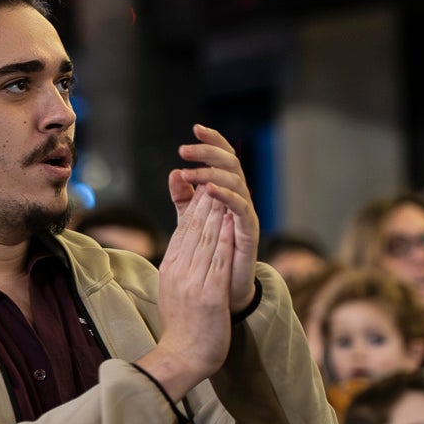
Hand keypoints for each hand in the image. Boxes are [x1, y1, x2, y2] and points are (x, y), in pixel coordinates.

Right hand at [137, 188, 236, 400]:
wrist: (182, 357)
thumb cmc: (182, 329)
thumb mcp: (173, 291)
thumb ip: (180, 267)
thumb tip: (184, 249)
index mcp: (170, 268)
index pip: (183, 230)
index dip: (195, 206)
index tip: (206, 187)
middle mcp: (179, 271)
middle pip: (194, 229)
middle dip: (206, 200)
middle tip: (216, 176)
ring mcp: (193, 281)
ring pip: (207, 238)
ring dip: (217, 211)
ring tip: (225, 189)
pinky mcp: (208, 294)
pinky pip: (219, 259)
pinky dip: (226, 237)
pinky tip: (233, 220)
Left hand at [167, 124, 259, 313]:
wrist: (222, 294)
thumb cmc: (209, 257)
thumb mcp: (191, 223)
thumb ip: (183, 199)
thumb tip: (174, 172)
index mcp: (226, 194)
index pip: (223, 159)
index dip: (213, 142)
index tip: (195, 129)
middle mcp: (239, 200)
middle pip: (232, 163)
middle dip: (209, 152)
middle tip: (184, 149)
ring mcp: (245, 215)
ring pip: (236, 181)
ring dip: (211, 172)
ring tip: (189, 171)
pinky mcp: (249, 233)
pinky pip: (241, 208)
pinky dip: (226, 196)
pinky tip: (208, 190)